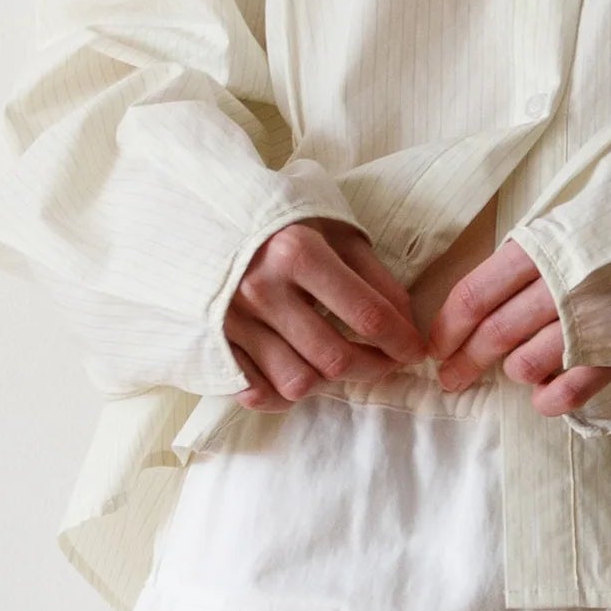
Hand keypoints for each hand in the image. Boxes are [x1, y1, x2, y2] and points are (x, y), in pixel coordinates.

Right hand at [226, 220, 424, 407]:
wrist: (196, 217)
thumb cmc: (276, 221)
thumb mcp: (330, 227)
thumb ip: (372, 273)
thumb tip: (405, 321)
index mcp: (296, 252)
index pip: (368, 315)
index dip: (402, 341)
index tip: (415, 350)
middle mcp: (262, 289)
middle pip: (337, 358)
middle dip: (374, 367)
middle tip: (386, 361)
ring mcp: (233, 321)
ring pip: (299, 382)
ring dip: (328, 380)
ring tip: (337, 360)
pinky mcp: (214, 343)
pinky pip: (259, 392)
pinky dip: (284, 393)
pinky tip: (298, 371)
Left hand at [427, 238, 610, 416]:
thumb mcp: (577, 217)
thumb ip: (535, 251)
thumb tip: (491, 290)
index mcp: (543, 248)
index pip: (475, 295)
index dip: (447, 327)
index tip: (436, 347)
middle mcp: (560, 286)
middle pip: (493, 335)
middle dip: (465, 362)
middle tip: (451, 379)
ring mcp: (592, 322)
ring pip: (526, 365)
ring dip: (515, 372)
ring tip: (521, 367)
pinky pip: (569, 391)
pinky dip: (549, 399)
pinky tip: (545, 396)